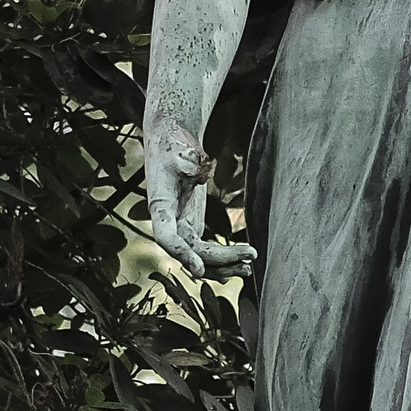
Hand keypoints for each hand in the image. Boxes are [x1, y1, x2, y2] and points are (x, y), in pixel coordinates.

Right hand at [141, 132, 254, 275]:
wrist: (170, 140)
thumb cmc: (174, 144)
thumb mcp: (181, 152)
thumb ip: (190, 164)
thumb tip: (200, 171)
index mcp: (160, 205)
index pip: (166, 237)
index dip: (181, 255)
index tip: (200, 270)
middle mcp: (167, 221)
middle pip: (191, 251)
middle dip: (220, 259)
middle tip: (250, 256)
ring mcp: (179, 226)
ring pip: (199, 256)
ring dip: (222, 265)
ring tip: (248, 267)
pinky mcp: (191, 225)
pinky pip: (204, 250)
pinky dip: (221, 258)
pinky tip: (240, 264)